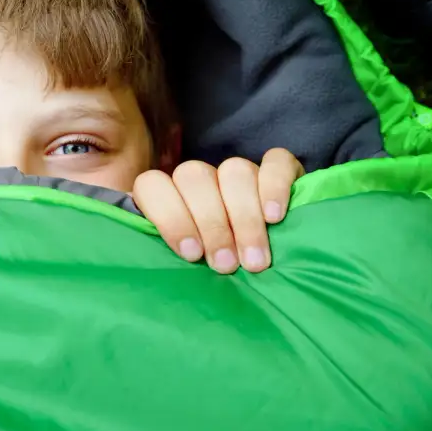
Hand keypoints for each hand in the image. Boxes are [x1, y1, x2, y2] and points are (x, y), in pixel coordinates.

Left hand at [132, 149, 303, 273]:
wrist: (266, 263)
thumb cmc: (210, 269)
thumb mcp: (184, 267)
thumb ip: (171, 259)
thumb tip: (164, 267)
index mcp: (167, 195)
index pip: (152, 184)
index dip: (170, 217)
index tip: (191, 254)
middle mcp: (200, 178)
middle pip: (195, 177)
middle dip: (212, 225)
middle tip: (226, 265)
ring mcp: (238, 170)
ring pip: (234, 170)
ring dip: (244, 217)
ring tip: (253, 260)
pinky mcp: (280, 167)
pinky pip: (276, 161)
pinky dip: (275, 186)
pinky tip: (275, 217)